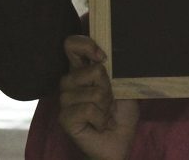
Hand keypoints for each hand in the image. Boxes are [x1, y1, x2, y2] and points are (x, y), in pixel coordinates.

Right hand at [58, 35, 139, 159]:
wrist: (120, 143)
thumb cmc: (121, 115)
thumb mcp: (124, 86)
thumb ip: (115, 69)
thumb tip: (108, 55)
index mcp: (80, 70)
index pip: (71, 45)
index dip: (86, 45)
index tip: (103, 58)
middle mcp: (69, 82)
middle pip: (90, 70)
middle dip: (108, 88)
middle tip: (109, 103)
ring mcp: (65, 100)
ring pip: (93, 93)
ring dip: (106, 107)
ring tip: (104, 115)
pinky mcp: (64, 118)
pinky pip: (88, 110)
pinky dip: (101, 119)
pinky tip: (99, 125)